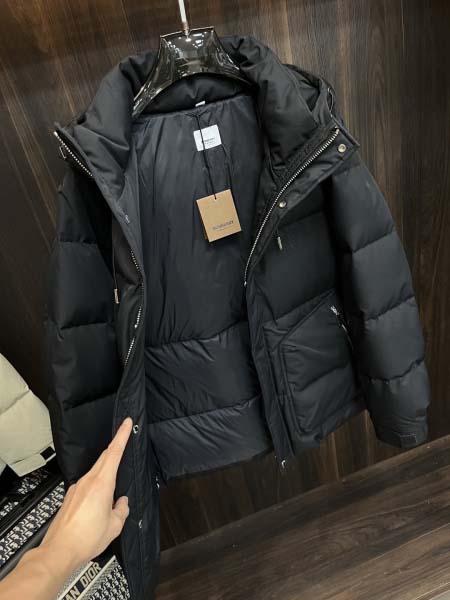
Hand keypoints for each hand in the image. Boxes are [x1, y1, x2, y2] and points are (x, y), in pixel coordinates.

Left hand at [40, 417, 132, 571]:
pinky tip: (99, 501)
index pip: (114, 452)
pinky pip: (87, 484)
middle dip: (115, 447)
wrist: (60, 551)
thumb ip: (122, 510)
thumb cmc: (84, 539)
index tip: (126, 423)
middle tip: (123, 438)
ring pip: (95, 471)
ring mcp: (76, 488)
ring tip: (114, 485)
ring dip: (106, 471)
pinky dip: (97, 486)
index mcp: (101, 484)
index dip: (121, 435)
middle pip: (104, 457)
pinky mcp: (70, 497)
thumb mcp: (114, 526)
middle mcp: (87, 482)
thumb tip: (123, 503)